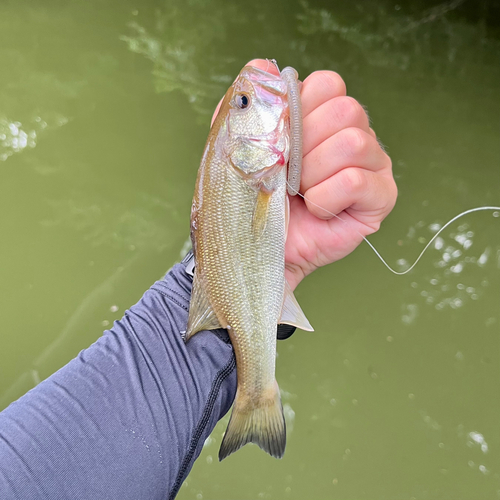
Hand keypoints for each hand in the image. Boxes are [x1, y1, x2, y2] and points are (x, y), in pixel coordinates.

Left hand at [212, 60, 396, 290]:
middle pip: (346, 110)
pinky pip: (357, 181)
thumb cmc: (252, 197)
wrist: (256, 245)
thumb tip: (263, 68)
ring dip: (313, 174)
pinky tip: (316, 210)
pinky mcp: (380, 198)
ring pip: (354, 143)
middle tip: (288, 175)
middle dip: (304, 146)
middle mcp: (354, 135)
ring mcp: (372, 165)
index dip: (299, 111)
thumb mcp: (238, 145)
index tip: (279, 143)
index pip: (329, 84)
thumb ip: (248, 104)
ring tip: (300, 194)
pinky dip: (325, 198)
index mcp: (324, 117)